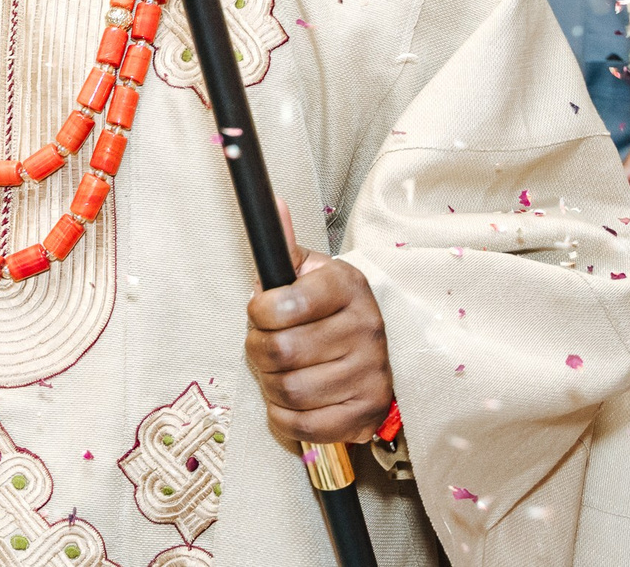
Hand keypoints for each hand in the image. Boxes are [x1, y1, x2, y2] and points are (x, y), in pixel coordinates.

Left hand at [244, 203, 393, 445]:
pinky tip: (292, 401)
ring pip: (289, 391)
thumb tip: (273, 203)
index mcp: (348, 285)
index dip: (258, 312)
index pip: (283, 303)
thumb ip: (283, 245)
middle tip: (265, 347)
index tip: (262, 312)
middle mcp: (367, 328)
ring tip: (281, 373)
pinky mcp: (368, 413)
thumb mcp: (306, 272)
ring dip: (270, 386)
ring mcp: (371, 374)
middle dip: (257, 351)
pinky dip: (283, 418)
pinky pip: (303, 426)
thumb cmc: (324, 311)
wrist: (369, 354)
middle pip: (279, 352)